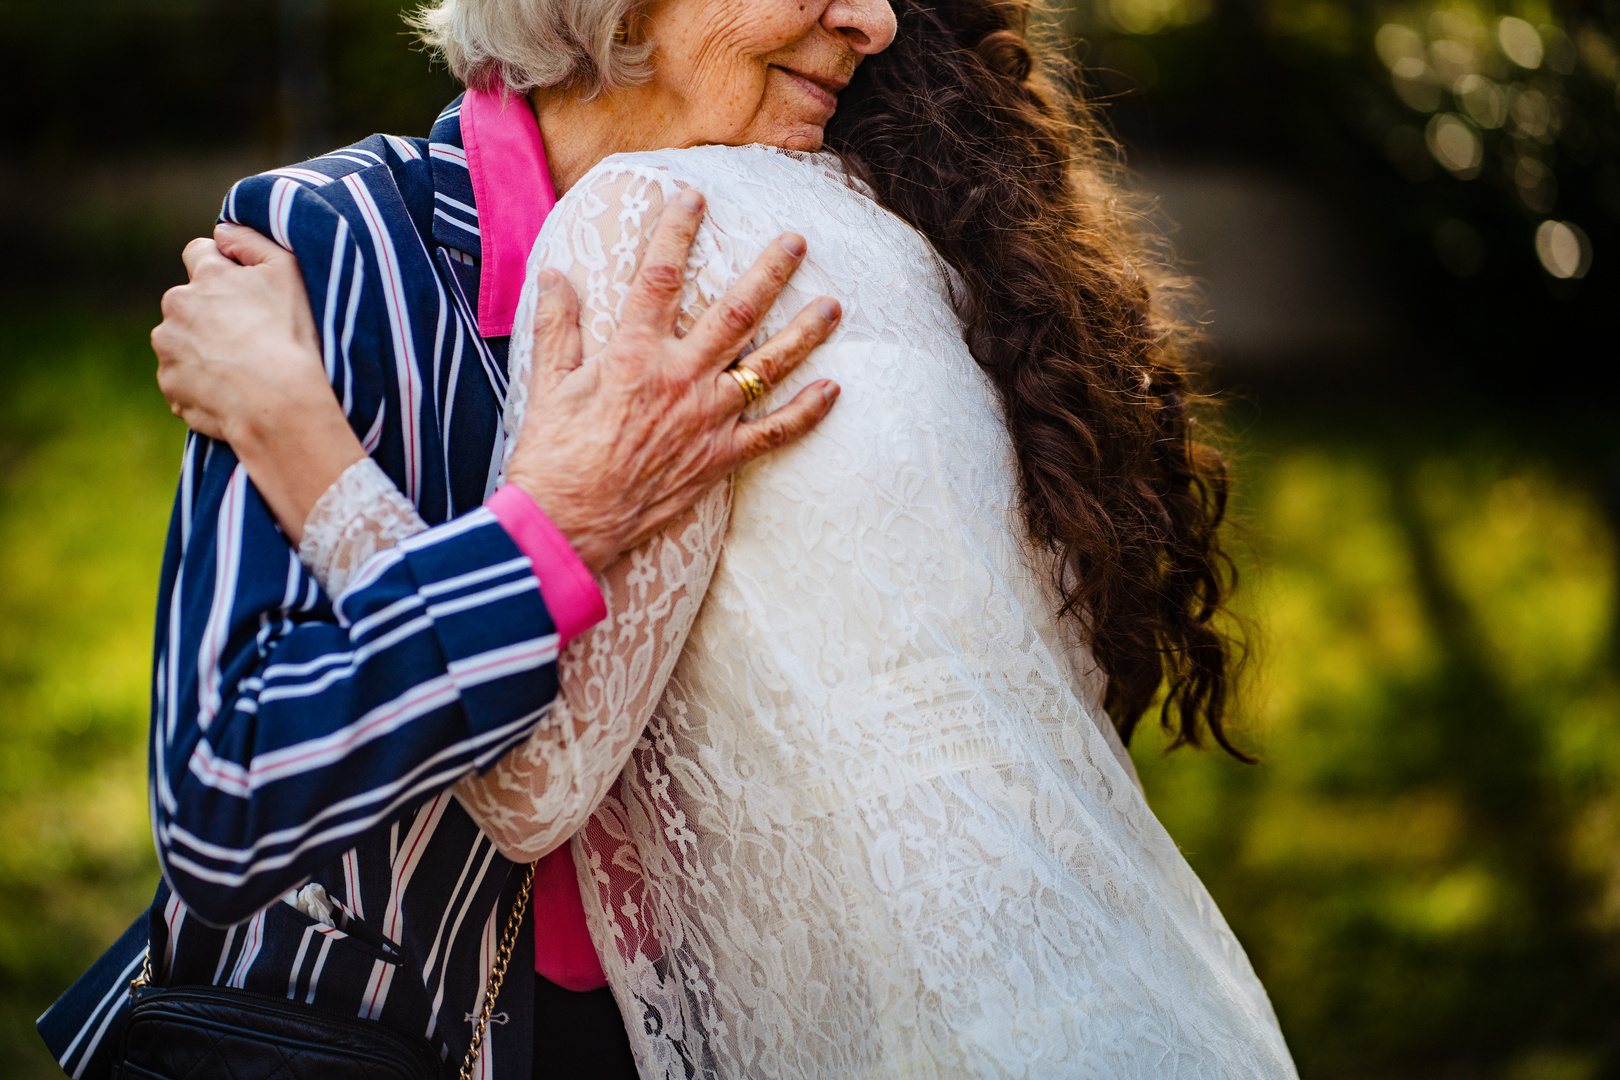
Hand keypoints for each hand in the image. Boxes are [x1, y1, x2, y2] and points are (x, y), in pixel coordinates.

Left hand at [153, 224, 363, 543]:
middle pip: (187, 301)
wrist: (277, 403)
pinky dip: (200, 383)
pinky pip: (182, 379)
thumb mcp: (288, 273)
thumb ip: (253, 241)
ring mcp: (168, 348)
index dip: (220, 267)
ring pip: (180, 340)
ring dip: (200, 348)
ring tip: (240, 368)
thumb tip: (222, 231)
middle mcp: (176, 306)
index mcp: (205, 276)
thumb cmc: (290, 336)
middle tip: (247, 335)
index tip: (241, 289)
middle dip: (208, 312)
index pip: (199, 252)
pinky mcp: (169, 385)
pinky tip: (231, 391)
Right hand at [505, 189, 841, 572]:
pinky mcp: (719, 459)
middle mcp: (680, 378)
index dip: (679, 231)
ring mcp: (706, 419)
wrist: (567, 523)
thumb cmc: (552, 455)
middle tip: (797, 241)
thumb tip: (557, 275)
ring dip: (804, 333)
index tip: (695, 196)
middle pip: (736, 312)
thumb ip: (558, 325)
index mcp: (634, 352)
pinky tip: (833, 389)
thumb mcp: (547, 383)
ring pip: (768, 366)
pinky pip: (774, 432)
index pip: (661, 276)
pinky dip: (806, 412)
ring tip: (833, 305)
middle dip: (770, 272)